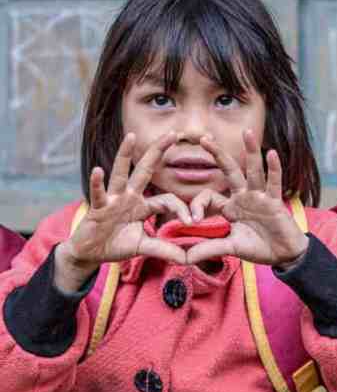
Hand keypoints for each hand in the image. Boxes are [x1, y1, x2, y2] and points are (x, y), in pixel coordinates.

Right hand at [54, 132, 190, 291]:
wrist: (90, 253)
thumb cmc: (116, 245)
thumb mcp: (144, 247)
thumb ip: (164, 250)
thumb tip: (187, 259)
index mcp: (143, 205)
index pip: (168, 200)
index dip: (181, 209)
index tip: (191, 222)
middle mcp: (129, 197)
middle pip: (146, 170)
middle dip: (159, 152)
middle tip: (173, 133)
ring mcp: (112, 200)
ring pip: (121, 173)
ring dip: (125, 154)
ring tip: (131, 136)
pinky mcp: (97, 208)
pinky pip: (98, 193)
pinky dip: (97, 182)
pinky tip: (98, 169)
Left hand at [185, 131, 308, 267]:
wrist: (284, 255)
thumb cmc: (259, 248)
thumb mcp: (230, 248)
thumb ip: (208, 249)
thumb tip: (183, 258)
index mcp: (230, 207)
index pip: (209, 197)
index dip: (197, 205)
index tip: (192, 220)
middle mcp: (244, 197)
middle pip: (230, 171)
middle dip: (218, 154)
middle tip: (205, 138)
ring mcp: (260, 198)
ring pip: (254, 171)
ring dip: (251, 151)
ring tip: (247, 132)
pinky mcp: (275, 202)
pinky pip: (274, 183)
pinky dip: (274, 169)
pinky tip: (272, 153)